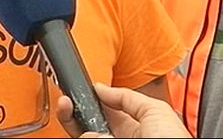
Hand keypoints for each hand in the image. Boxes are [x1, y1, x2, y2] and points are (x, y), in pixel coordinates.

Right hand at [57, 83, 190, 137]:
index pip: (105, 111)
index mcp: (134, 127)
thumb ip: (126, 97)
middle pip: (87, 124)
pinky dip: (81, 135)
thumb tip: (101, 88)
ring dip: (74, 123)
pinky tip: (85, 134)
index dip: (89, 99)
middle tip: (66, 103)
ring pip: (83, 135)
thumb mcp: (155, 110)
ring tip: (79, 120)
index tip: (77, 92)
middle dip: (74, 110)